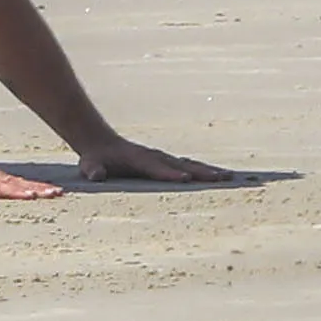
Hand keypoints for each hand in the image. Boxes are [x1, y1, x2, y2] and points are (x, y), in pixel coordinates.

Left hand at [75, 134, 232, 183]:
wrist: (100, 142)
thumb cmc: (95, 159)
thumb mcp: (89, 165)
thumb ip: (93, 170)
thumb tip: (96, 175)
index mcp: (137, 159)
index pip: (155, 167)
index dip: (169, 173)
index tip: (186, 178)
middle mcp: (154, 156)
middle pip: (180, 164)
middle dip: (200, 171)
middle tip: (222, 178)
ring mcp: (162, 158)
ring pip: (189, 164)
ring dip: (209, 171)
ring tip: (231, 178)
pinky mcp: (167, 162)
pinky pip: (190, 166)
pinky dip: (206, 171)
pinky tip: (223, 177)